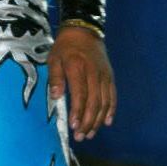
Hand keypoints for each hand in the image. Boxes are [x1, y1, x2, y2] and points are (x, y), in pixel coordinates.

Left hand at [47, 26, 115, 141]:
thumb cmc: (65, 46)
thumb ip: (55, 77)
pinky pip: (112, 96)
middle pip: (94, 102)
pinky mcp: (110, 76)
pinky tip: (106, 122)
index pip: (80, 94)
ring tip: (90, 133)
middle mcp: (93, 72)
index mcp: (77, 67)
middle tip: (81, 136)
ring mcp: (104, 74)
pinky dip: (111, 110)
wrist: (84, 29)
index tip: (74, 126)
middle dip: (88, 122)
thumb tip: (55, 97)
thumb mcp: (54, 58)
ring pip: (105, 102)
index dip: (78, 112)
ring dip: (98, 120)